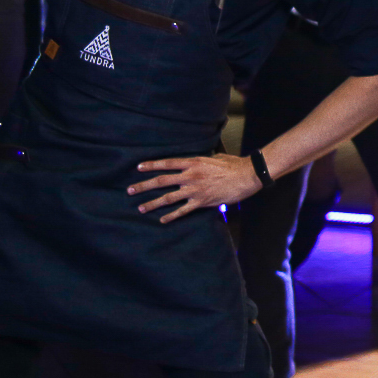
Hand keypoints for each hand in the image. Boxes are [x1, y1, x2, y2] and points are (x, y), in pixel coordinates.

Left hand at [129, 152, 261, 222]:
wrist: (247, 175)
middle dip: (143, 186)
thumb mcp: (215, 157)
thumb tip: (197, 164)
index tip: (138, 168)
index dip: (151, 165)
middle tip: (130, 190)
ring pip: (168, 198)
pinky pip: (182, 211)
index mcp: (193, 163)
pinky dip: (171, 216)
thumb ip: (202, 161)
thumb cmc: (234, 165)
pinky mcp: (202, 202)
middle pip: (161, 181)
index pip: (167, 164)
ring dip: (152, 203)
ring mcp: (194, 190)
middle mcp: (190, 176)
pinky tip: (162, 220)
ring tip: (140, 207)